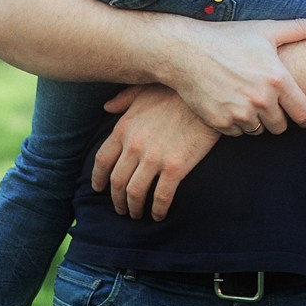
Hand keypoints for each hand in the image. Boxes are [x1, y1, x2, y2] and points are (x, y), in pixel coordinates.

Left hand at [94, 85, 221, 219]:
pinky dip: (157, 210)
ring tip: (137, 214)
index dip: (98, 178)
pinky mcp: (176, 167)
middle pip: (117, 182)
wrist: (207, 94)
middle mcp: (134, 146)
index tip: (98, 188)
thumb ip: (124, 100)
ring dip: (134, 208)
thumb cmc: (177, 91)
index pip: (102, 160)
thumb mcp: (145, 91)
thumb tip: (107, 107)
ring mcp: (154, 158)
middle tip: (121, 208)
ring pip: (135, 193)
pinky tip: (159, 215)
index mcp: (124, 129)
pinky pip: (161, 196)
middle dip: (116, 200)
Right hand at [153, 14, 305, 134]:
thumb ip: (301, 29)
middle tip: (270, 103)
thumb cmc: (228, 38)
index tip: (302, 114)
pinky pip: (237, 133)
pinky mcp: (220, 123)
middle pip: (281, 126)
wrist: (185, 52)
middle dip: (278, 117)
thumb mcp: (266, 30)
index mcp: (277, 79)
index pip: (304, 114)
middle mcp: (261, 100)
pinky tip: (231, 104)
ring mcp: (239, 113)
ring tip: (247, 100)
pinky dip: (236, 124)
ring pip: (258, 130)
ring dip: (256, 120)